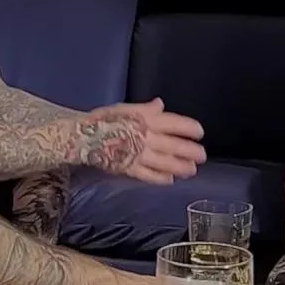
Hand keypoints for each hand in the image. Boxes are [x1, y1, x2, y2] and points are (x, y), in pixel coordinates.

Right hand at [85, 98, 206, 184]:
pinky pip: (149, 175)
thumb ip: (145, 109)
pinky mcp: (130, 169)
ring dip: (181, 167)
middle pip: (174, 145)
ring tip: (191, 171)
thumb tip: (160, 104)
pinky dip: (161, 178)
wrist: (83, 137)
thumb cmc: (104, 120)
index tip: (200, 132)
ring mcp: (138, 154)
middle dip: (190, 151)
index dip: (190, 128)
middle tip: (202, 156)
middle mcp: (146, 137)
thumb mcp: (125, 108)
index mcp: (146, 119)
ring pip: (165, 162)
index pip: (175, 123)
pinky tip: (170, 180)